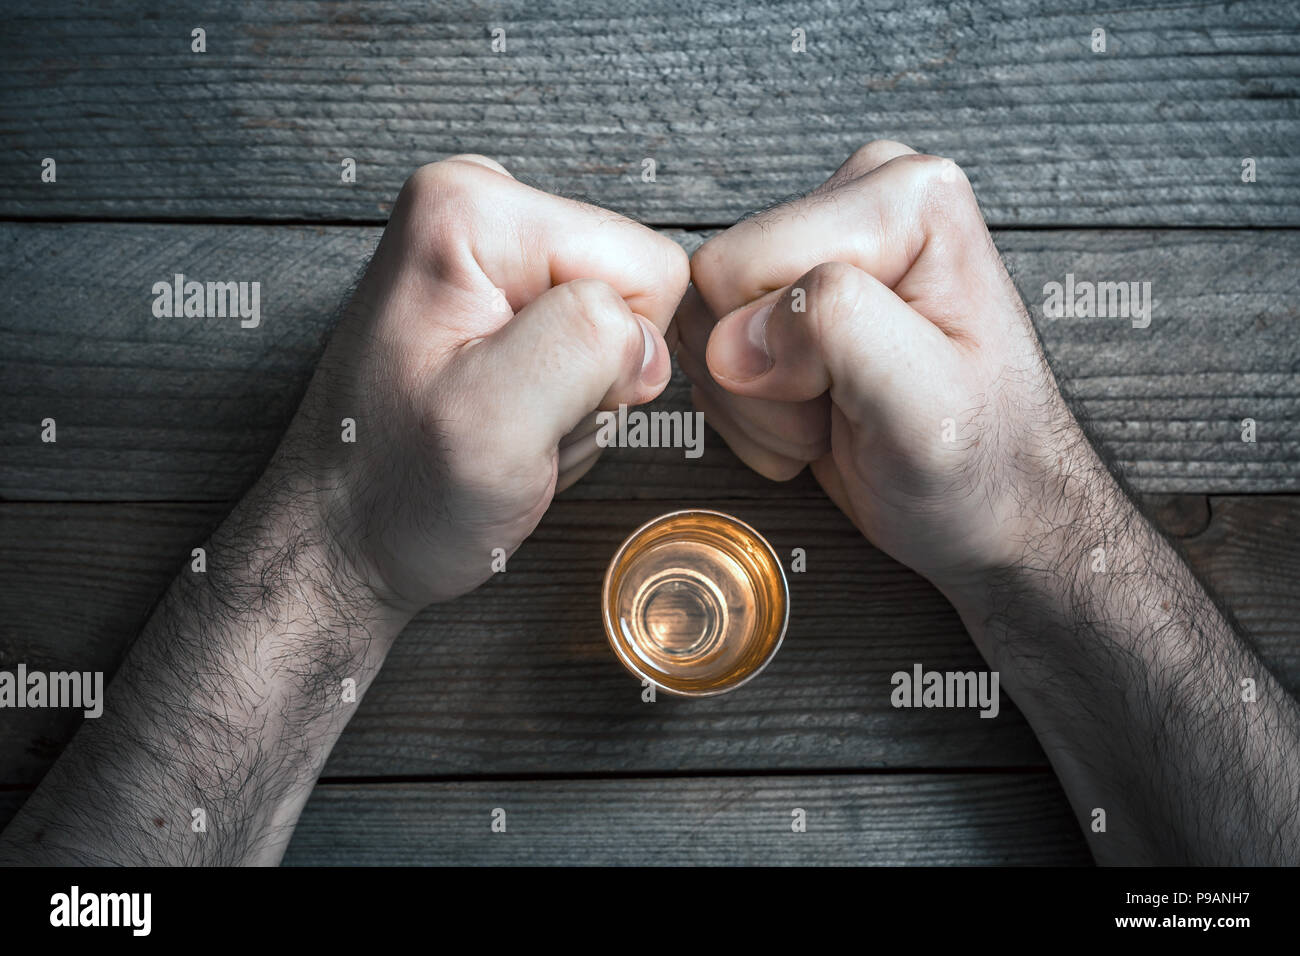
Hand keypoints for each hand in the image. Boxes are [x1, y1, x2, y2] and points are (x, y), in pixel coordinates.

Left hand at [275, 156, 688, 610]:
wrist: (349, 535)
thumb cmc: (400, 493)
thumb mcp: (494, 424)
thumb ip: (583, 344)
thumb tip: (643, 332)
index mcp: (473, 209)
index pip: (646, 266)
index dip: (616, 356)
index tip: (533, 401)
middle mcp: (478, 206)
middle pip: (636, 286)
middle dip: (597, 374)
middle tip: (520, 420)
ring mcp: (488, 251)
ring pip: (620, 321)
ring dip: (579, 396)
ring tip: (508, 423)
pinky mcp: (499, 291)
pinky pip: (594, 342)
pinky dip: (565, 400)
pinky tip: (509, 419)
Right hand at [677, 141, 1099, 595]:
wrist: (992, 503)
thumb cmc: (981, 460)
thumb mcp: (926, 404)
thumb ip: (836, 332)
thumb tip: (733, 337)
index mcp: (902, 198)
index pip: (741, 264)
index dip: (774, 353)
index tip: (850, 393)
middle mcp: (859, 202)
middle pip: (715, 288)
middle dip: (761, 378)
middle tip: (840, 406)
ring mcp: (820, 247)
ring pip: (704, 323)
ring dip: (754, 400)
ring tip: (832, 413)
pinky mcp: (789, 294)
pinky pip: (710, 348)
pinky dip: (750, 407)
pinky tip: (814, 415)